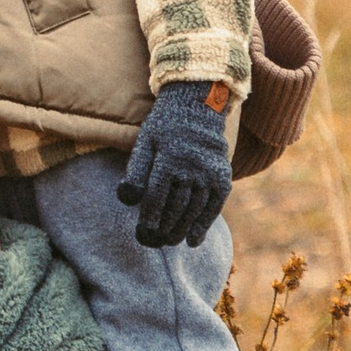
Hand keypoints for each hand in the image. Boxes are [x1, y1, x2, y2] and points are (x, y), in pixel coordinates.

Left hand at [117, 83, 233, 250]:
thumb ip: (136, 171)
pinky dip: (203, 225)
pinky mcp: (223, 178)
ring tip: (168, 241)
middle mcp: (191, 167)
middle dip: (163, 228)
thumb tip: (128, 201)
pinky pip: (213, 207)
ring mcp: (209, 173)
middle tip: (153, 242)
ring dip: (180, 229)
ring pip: (194, 210)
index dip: (149, 218)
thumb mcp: (145, 143)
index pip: (156, 197)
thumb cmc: (164, 128)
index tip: (143, 233)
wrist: (198, 108)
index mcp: (168, 158)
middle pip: (176, 207)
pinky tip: (192, 241)